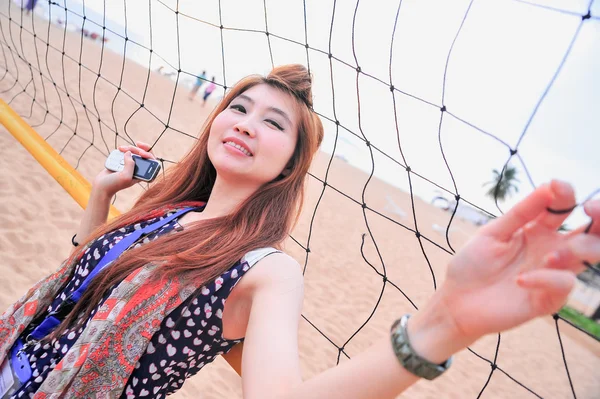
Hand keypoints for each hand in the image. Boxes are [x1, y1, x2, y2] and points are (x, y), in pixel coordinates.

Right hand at [92, 141, 156, 196]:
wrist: (100, 186)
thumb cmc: (114, 185)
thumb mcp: (125, 177)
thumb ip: (130, 165)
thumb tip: (129, 153)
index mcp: (143, 175)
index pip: (153, 163)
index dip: (150, 155)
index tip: (142, 153)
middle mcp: (138, 170)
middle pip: (144, 155)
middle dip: (138, 149)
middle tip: (131, 148)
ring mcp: (130, 165)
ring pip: (135, 152)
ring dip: (130, 148)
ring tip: (121, 148)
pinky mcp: (123, 162)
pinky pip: (127, 152)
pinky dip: (124, 149)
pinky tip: (120, 149)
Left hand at [436, 180, 599, 343]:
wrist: (456, 300)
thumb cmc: (472, 264)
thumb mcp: (493, 233)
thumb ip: (521, 213)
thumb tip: (548, 186)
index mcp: (537, 230)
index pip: (563, 208)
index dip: (565, 195)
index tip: (557, 187)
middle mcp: (551, 250)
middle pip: (591, 232)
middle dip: (598, 218)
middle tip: (589, 209)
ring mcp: (552, 274)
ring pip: (588, 255)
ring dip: (577, 250)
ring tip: (549, 257)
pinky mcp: (548, 299)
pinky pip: (564, 284)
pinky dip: (546, 279)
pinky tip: (520, 280)